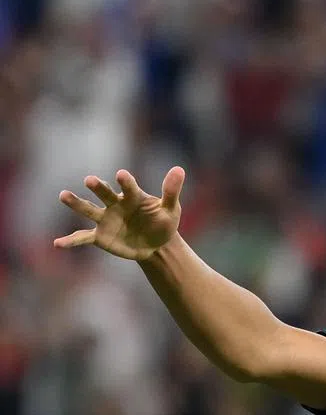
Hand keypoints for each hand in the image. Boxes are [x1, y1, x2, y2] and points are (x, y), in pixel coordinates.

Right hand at [54, 167, 183, 260]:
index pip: (129, 187)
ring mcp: (106, 220)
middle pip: (105, 194)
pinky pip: (83, 237)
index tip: (121, 175)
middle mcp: (116, 205)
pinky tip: (57, 243)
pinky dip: (71, 240)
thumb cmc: (163, 223)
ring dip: (76, 203)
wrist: (156, 245)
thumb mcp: (171, 210)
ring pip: (89, 210)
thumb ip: (171, 191)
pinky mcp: (100, 236)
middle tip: (89, 180)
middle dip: (98, 187)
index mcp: (133, 197)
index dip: (126, 181)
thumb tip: (179, 169)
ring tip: (63, 195)